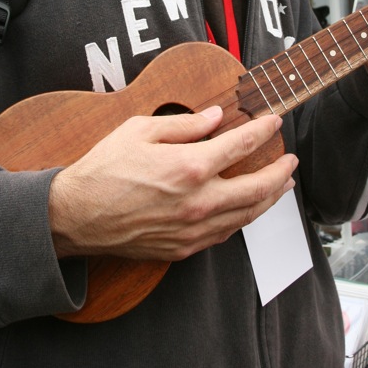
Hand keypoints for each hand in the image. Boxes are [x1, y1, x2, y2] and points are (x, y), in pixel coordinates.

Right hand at [48, 107, 297, 259]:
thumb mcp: (139, 131)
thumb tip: (216, 118)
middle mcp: (198, 202)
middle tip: (291, 160)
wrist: (75, 218)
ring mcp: (193, 230)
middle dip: (281, 172)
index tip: (274, 120)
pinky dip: (244, 218)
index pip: (241, 146)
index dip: (263, 131)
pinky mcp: (183, 248)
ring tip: (282, 185)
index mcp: (189, 167)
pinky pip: (225, 233)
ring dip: (270, 198)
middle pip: (258, 188)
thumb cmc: (102, 170)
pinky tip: (248, 208)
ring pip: (247, 215)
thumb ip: (183, 124)